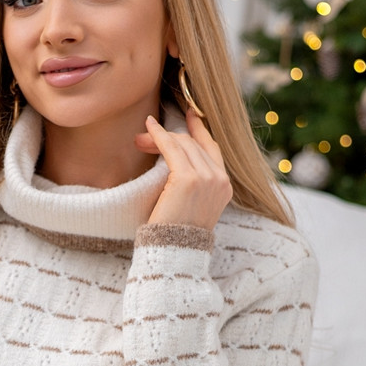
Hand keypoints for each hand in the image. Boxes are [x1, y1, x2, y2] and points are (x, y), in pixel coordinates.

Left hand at [136, 110, 232, 229]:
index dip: (199, 129)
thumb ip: (193, 184)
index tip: (189, 113)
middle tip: (144, 138)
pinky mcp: (188, 178)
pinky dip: (158, 135)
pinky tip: (149, 128)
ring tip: (140, 139)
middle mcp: (220, 180)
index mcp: (225, 187)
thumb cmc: (175, 234)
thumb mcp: (191, 206)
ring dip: (160, 137)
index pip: (212, 148)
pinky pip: (171, 148)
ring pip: (183, 143)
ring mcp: (207, 178)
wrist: (172, 252)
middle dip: (169, 137)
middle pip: (194, 144)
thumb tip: (172, 157)